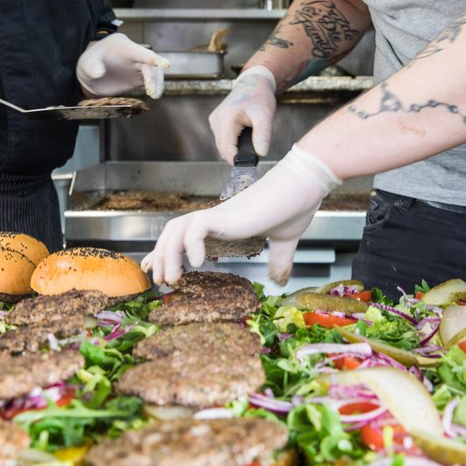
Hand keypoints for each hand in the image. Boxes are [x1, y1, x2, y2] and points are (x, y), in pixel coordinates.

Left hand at [77, 33, 169, 99]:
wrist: (91, 75)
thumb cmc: (90, 63)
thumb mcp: (86, 62)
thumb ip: (91, 66)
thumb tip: (99, 73)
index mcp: (123, 47)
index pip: (139, 51)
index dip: (150, 57)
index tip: (160, 63)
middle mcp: (134, 56)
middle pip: (150, 63)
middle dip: (154, 74)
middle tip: (152, 88)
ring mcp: (137, 68)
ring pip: (153, 73)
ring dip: (156, 83)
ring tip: (154, 94)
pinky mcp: (138, 79)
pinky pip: (149, 83)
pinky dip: (153, 89)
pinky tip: (153, 94)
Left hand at [142, 144, 341, 285]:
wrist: (304, 185)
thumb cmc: (294, 205)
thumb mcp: (284, 241)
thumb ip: (279, 259)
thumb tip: (280, 280)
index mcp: (225, 223)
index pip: (186, 234)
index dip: (170, 251)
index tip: (162, 271)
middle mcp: (217, 218)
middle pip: (173, 231)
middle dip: (161, 256)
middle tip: (160, 280)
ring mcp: (220, 215)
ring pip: (178, 229)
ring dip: (168, 255)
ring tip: (171, 278)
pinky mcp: (226, 215)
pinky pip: (197, 227)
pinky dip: (191, 244)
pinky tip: (197, 262)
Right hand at [209, 66, 276, 162]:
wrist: (253, 83)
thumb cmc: (259, 97)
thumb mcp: (265, 115)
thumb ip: (263, 135)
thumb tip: (261, 154)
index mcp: (226, 118)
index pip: (227, 148)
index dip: (237, 160)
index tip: (250, 165)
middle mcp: (216, 120)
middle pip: (223, 149)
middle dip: (237, 155)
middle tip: (254, 156)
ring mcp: (214, 121)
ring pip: (222, 146)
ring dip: (235, 149)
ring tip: (250, 143)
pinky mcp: (216, 122)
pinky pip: (222, 140)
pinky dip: (232, 143)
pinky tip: (243, 138)